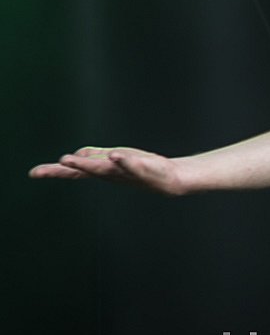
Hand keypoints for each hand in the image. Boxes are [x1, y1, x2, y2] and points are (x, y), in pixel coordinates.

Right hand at [28, 146, 182, 195]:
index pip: (75, 172)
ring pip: (104, 169)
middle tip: (42, 171)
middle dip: (63, 170)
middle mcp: (110, 173)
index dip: (54, 171)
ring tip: (69, 160)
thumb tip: (76, 156)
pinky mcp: (144, 168)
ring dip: (87, 164)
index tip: (33, 173)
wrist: (170, 179)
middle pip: (84, 172)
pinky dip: (123, 161)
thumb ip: (97, 157)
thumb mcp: (115, 160)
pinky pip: (132, 165)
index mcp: (102, 171)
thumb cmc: (140, 169)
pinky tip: (115, 155)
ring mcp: (126, 172)